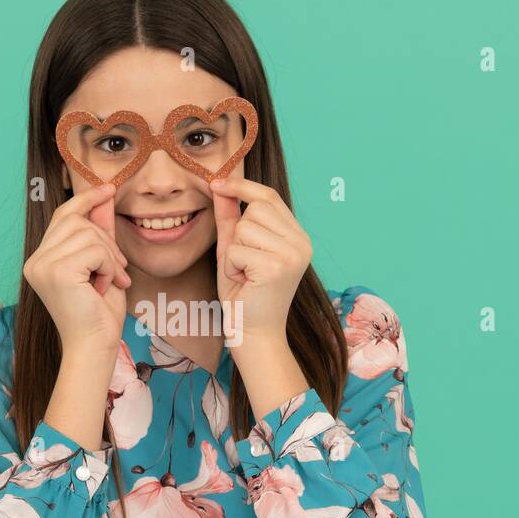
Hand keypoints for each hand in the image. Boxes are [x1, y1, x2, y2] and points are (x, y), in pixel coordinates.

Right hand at [23, 183, 130, 353]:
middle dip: (106, 240)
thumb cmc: (99, 313)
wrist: (94, 346)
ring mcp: (42, 265)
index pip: (62, 216)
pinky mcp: (56, 271)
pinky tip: (102, 286)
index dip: (85, 200)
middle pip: (77, 221)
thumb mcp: (102, 264)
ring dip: (108, 256)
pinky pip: (94, 249)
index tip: (108, 189)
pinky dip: (107, 266)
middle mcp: (35, 260)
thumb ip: (101, 232)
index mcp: (40, 259)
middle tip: (119, 270)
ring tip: (109, 281)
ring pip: (88, 233)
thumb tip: (105, 195)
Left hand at [210, 176, 312, 350]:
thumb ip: (230, 218)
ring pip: (245, 227)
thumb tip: (220, 185)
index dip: (242, 187)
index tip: (217, 183)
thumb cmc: (244, 294)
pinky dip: (232, 266)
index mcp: (297, 236)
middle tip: (244, 263)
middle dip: (239, 234)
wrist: (252, 334)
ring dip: (234, 252)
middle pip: (256, 208)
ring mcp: (293, 254)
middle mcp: (301, 242)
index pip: (269, 196)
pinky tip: (244, 282)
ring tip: (244, 274)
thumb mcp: (235, 249)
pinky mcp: (278, 266)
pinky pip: (237, 249)